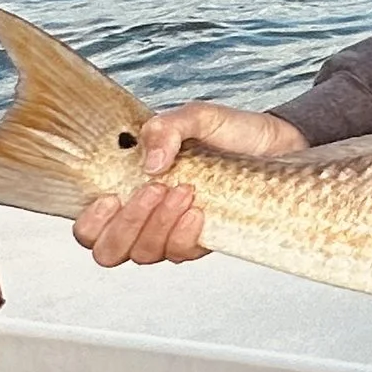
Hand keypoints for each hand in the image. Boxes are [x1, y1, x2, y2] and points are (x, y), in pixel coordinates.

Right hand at [71, 104, 302, 266]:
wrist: (280, 143)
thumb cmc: (232, 131)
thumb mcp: (197, 117)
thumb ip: (166, 128)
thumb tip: (149, 165)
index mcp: (130, 188)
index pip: (90, 227)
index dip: (90, 223)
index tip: (110, 196)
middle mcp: (146, 217)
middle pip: (109, 251)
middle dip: (127, 224)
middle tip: (155, 189)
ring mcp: (174, 232)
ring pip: (145, 254)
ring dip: (159, 224)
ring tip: (185, 190)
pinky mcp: (204, 241)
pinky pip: (181, 254)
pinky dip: (184, 234)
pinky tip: (199, 211)